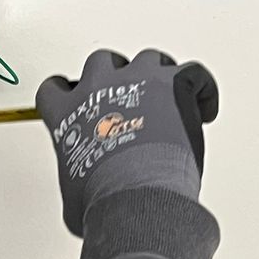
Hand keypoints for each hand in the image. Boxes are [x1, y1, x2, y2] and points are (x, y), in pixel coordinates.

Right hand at [36, 50, 217, 236]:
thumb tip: (84, 196)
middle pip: (102, 61)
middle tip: (129, 99)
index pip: (54, 88)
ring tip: (170, 101)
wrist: (136, 200)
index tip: (77, 97)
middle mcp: (99, 86)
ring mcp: (138, 79)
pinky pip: (194, 72)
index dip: (67, 92)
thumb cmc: (105, 200)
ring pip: (149, 59)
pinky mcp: (174, 83)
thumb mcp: (72, 196)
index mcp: (67, 113)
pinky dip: (202, 90)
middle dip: (115, 77)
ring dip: (158, 76)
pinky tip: (204, 110)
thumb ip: (75, 180)